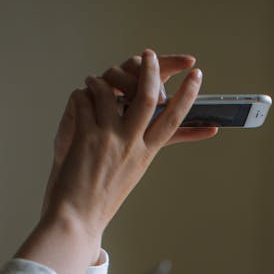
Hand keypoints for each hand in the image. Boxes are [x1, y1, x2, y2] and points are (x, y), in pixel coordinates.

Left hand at [41, 51, 215, 220]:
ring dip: (99, 82)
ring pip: (108, 92)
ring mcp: (109, 139)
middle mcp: (131, 145)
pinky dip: (80, 97)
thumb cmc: (99, 201)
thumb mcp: (128, 173)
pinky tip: (77, 103)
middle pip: (148, 97)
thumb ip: (136, 148)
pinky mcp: (85, 137)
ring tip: (93, 82)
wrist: (77, 219)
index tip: (197, 76)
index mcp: (145, 155)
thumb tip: (140, 125)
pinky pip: (83, 101)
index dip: (188, 95)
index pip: (174, 119)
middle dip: (151, 71)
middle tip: (149, 55)